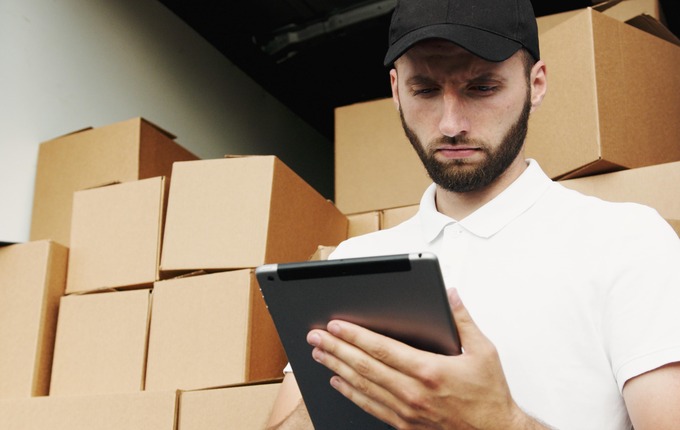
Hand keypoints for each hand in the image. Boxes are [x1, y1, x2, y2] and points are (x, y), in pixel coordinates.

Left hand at [306, 288, 537, 428]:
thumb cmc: (489, 396)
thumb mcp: (483, 352)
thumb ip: (463, 321)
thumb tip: (451, 295)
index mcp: (429, 371)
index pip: (382, 349)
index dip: (355, 336)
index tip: (336, 325)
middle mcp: (413, 392)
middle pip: (364, 366)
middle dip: (336, 349)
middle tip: (316, 337)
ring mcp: (407, 411)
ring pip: (363, 386)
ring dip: (337, 368)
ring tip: (319, 355)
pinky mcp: (406, 424)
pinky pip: (371, 407)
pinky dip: (351, 393)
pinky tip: (338, 382)